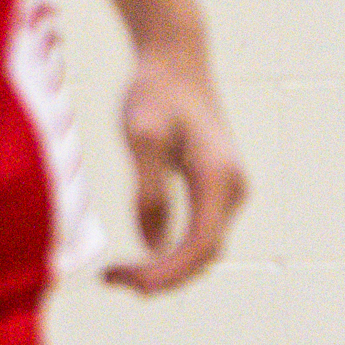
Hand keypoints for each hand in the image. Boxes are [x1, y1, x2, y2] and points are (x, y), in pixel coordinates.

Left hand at [103, 53, 246, 293]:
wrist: (176, 61)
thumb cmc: (155, 94)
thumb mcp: (143, 139)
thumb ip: (149, 191)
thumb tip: (152, 245)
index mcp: (219, 178)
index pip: (201, 245)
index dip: (166, 273)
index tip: (126, 283)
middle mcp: (233, 188)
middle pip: (205, 254)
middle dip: (162, 276)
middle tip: (111, 280)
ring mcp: (228, 189)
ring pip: (203, 247)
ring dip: (166, 268)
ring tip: (119, 274)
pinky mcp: (215, 187)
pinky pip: (198, 233)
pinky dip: (170, 252)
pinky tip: (138, 253)